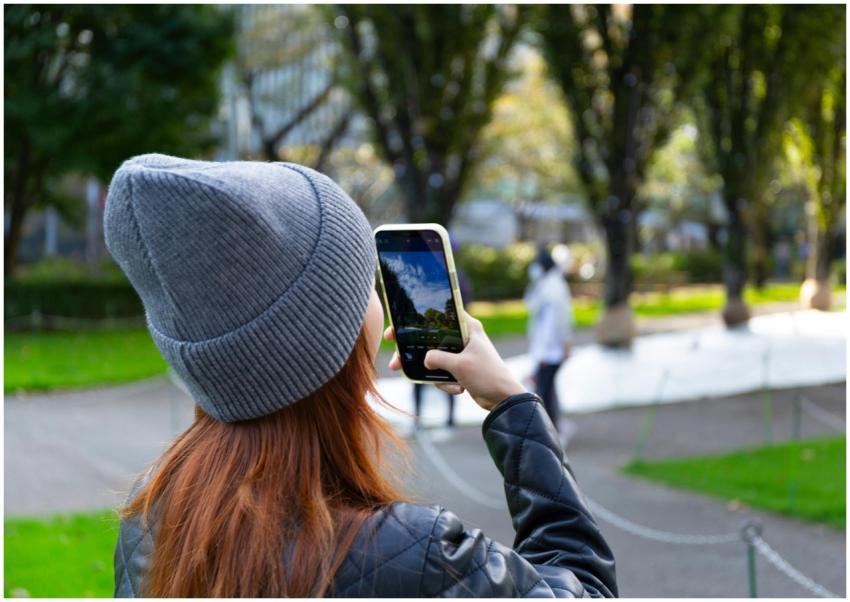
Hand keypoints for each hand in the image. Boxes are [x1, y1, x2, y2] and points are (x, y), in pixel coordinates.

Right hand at [384, 313, 525, 410]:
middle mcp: (463, 336)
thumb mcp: (460, 365)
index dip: (416, 320)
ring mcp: (460, 352)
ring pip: (434, 358)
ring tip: (439, 382)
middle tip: (396, 362)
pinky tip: (458, 389)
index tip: (398, 328)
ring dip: (433, 374)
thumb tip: (424, 359)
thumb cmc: (487, 376)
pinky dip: (445, 382)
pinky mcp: (459, 367)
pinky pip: (442, 372)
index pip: (438, 316)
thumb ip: (438, 358)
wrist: (502, 399)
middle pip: (430, 339)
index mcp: (468, 327)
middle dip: (415, 354)